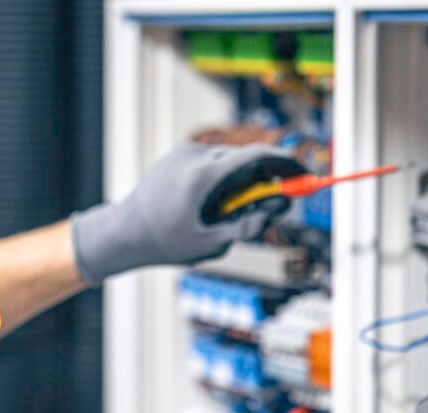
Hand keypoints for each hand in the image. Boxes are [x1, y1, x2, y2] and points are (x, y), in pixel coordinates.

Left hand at [70, 143, 306, 284]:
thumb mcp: (212, 243)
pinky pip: (211, 163)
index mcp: (205, 174)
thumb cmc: (164, 242)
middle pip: (245, 159)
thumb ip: (249, 225)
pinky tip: (207, 205)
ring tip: (226, 212)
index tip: (304, 173)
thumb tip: (278, 206)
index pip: (257, 156)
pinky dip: (221, 179)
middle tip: (274, 202)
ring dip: (240, 182)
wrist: (123, 232)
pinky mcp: (177, 156)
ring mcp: (184, 153)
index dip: (287, 163)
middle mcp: (195, 155)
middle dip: (265, 178)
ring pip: (228, 161)